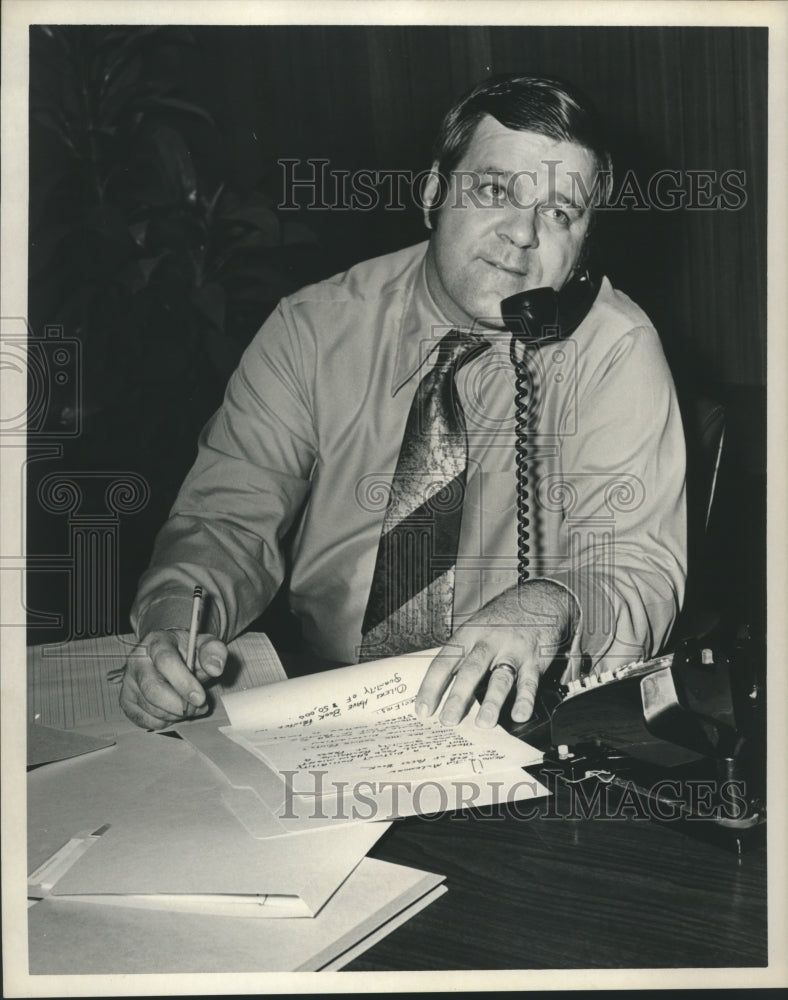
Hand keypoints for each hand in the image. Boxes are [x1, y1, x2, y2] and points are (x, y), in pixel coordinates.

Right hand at [120, 629, 227, 730]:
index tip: (200, 698)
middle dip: (180, 705)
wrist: (171, 656)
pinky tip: (175, 709)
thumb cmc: (188, 652)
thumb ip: (214, 652)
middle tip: (198, 706)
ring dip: (177, 714)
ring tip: (190, 705)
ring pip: (151, 708)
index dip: (183, 682)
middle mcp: (136, 661)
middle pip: (153, 690)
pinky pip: (146, 721)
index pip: (165, 661)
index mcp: (156, 642)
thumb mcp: (205, 645)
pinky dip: (165, 721)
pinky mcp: (126, 701)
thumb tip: (215, 668)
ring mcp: (129, 682)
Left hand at [414, 581, 575, 728]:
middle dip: (458, 697)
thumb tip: (440, 692)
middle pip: (471, 670)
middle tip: (448, 720)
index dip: (431, 686)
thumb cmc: (499, 621)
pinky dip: (525, 700)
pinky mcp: (535, 660)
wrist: (537, 598)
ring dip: (491, 702)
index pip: (445, 662)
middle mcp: (489, 642)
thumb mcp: (474, 629)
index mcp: (468, 635)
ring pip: (500, 678)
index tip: (423, 709)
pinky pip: (530, 682)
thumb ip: (461, 656)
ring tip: (483, 723)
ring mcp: (513, 651)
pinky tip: (518, 715)